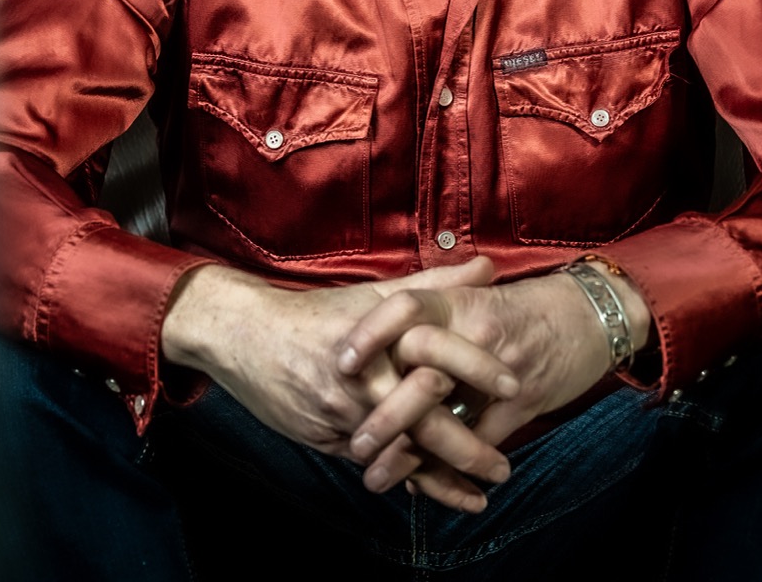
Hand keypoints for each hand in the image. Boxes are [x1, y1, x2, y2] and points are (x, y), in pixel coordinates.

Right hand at [160, 257, 519, 510]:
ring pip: (401, 453)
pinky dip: (404, 479)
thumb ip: (435, 284)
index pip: (441, 353)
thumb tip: (487, 267)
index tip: (513, 387)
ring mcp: (345, 413)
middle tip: (503, 468)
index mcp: (384, 336)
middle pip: (426, 420)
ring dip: (441, 478)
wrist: (247, 336)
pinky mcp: (328, 438)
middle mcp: (366, 378)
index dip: (480, 369)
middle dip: (468, 448)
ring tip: (478, 495)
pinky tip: (431, 493)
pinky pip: (374, 464)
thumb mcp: (376, 293)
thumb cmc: (319, 312)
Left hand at [338, 265, 651, 495]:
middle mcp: (476, 333)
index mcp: (459, 301)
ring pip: (448, 419)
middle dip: (384, 414)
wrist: (589, 314)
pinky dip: (451, 467)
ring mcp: (500, 372)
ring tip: (376, 476)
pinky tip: (424, 484)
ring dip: (410, 453)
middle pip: (420, 373)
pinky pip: (482, 442)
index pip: (404, 307)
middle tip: (354, 444)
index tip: (341, 362)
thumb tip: (380, 320)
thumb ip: (434, 301)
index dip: (370, 333)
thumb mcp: (477, 295)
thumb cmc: (527, 305)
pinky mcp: (522, 404)